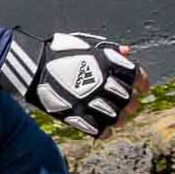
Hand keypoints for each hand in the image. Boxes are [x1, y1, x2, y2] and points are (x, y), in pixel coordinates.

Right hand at [0, 32, 144, 136]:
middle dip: (130, 103)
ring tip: (114, 116)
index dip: (142, 83)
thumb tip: (126, 51)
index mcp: (107, 62)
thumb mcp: (84, 43)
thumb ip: (107, 49)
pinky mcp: (79, 115)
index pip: (137, 75)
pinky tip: (102, 126)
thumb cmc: (57, 51)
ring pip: (118, 117)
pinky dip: (104, 130)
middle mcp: (104, 82)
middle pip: (129, 100)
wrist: (32, 66)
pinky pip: (101, 129)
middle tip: (125, 104)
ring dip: (119, 118)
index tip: (141, 89)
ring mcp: (92, 100)